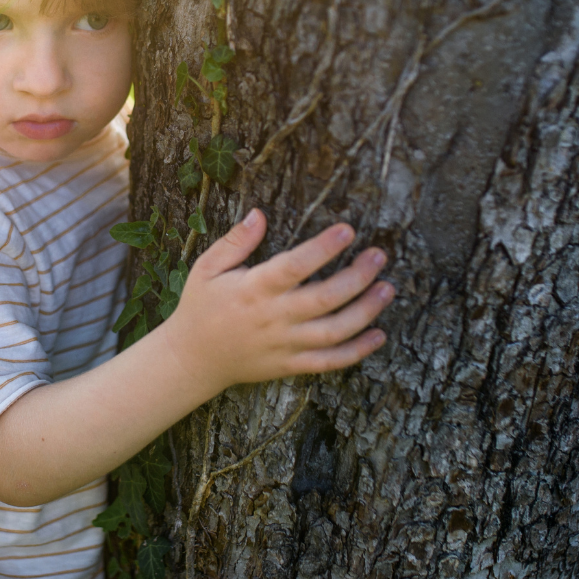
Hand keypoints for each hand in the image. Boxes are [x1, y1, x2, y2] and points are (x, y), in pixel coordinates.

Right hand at [162, 209, 394, 391]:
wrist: (192, 359)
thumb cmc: (200, 307)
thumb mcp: (207, 268)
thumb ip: (235, 241)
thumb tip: (258, 213)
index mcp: (253, 289)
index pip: (294, 266)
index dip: (323, 248)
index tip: (348, 230)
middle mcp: (273, 318)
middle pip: (324, 298)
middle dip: (357, 276)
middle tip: (379, 256)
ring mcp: (285, 345)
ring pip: (334, 331)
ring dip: (365, 311)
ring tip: (387, 288)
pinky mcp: (290, 365)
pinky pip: (329, 362)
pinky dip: (357, 352)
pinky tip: (378, 335)